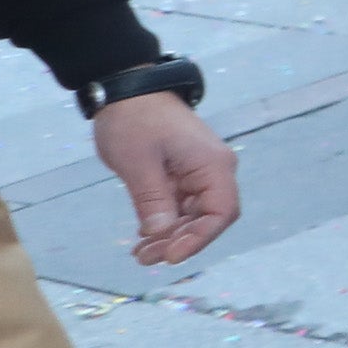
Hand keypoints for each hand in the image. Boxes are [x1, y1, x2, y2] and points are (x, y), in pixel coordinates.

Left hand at [91, 93, 239, 266]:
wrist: (126, 88)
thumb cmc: (134, 120)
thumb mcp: (138, 163)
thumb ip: (152, 200)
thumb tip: (160, 235)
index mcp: (213, 165)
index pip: (221, 212)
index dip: (199, 238)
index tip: (170, 256)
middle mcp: (214, 170)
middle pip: (208, 218)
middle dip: (179, 241)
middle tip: (145, 258)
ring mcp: (199, 171)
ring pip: (193, 215)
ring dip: (170, 236)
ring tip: (141, 254)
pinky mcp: (184, 172)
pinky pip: (181, 205)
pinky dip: (165, 222)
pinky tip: (144, 237)